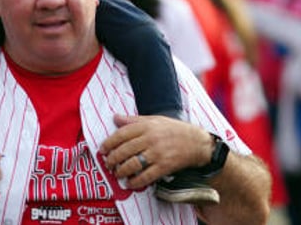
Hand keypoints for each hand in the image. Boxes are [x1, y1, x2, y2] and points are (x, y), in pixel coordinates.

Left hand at [99, 114, 213, 188]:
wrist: (197, 142)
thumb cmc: (175, 130)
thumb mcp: (155, 120)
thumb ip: (134, 120)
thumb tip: (115, 118)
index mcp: (148, 126)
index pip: (122, 134)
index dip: (109, 142)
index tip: (103, 149)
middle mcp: (151, 139)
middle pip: (125, 150)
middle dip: (112, 159)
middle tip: (107, 164)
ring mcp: (158, 153)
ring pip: (133, 164)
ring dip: (121, 171)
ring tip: (117, 173)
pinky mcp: (164, 166)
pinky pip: (145, 176)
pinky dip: (135, 182)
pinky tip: (130, 183)